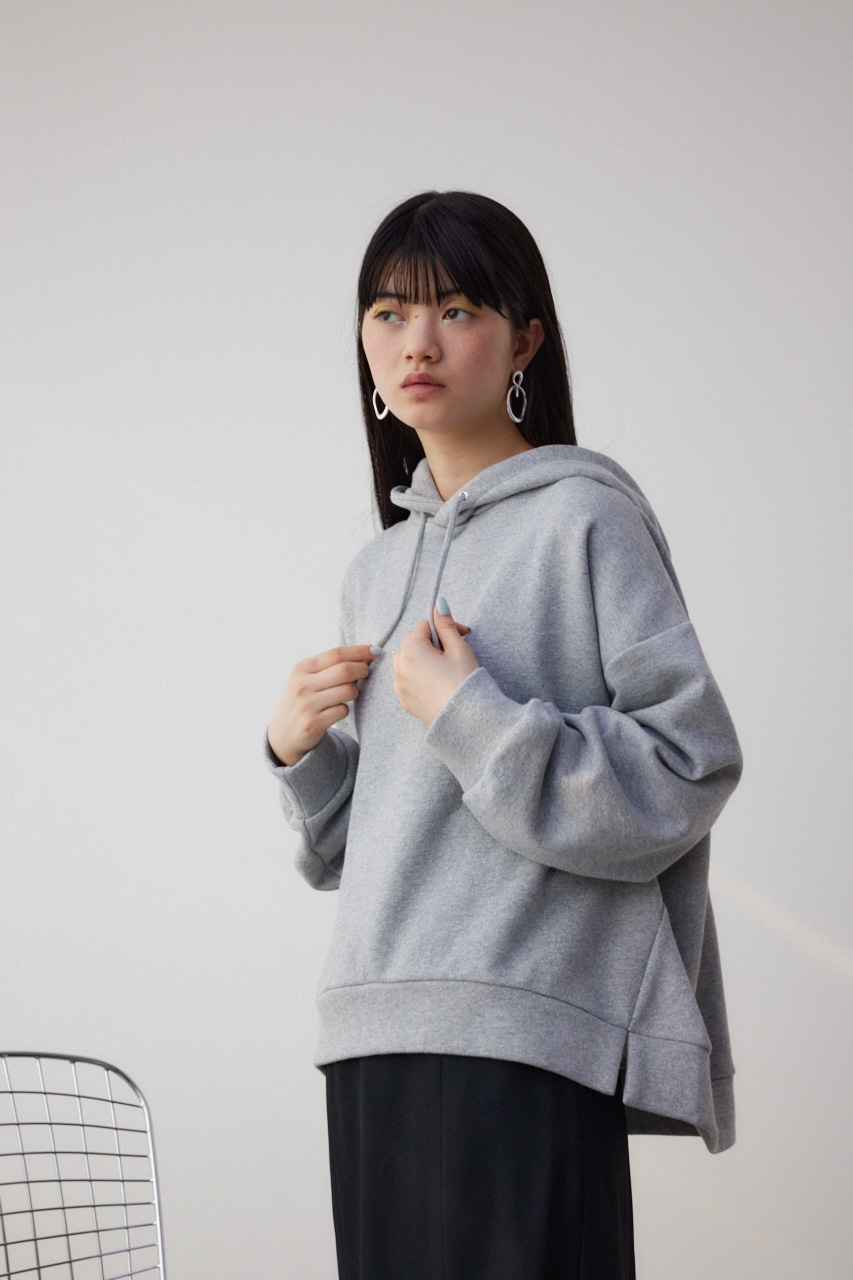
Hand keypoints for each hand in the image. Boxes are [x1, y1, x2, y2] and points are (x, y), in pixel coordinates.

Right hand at [268, 644, 378, 765]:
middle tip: (366, 673)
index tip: (375, 651)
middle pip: (345, 670)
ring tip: (348, 694)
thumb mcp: (306, 679)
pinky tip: (336, 711)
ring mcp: (307, 704)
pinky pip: (343, 710)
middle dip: (363, 670)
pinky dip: (345, 709)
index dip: (360, 651)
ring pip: (348, 690)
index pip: (336, 654)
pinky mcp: (313, 723)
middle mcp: (302, 684)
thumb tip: (365, 653)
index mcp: (302, 668)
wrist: (283, 735)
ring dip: (355, 692)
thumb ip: (329, 666)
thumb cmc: (302, 701)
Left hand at [392, 602, 478, 724]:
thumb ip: (445, 625)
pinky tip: (434, 682)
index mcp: (412, 651)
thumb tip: (438, 604)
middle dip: (429, 642)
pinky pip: (405, 681)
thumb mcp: (458, 648)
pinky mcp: (405, 702)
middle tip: (452, 650)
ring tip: (442, 666)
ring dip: (419, 658)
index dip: (443, 628)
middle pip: (410, 642)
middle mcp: (400, 667)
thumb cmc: (465, 681)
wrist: (467, 719)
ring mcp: (400, 686)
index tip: (461, 635)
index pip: (422, 626)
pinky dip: (415, 677)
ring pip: (405, 661)